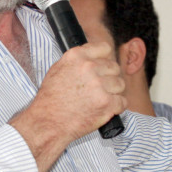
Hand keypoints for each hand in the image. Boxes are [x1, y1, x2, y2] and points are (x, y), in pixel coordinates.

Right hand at [10, 42, 126, 171]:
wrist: (48, 123)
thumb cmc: (51, 99)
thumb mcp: (58, 69)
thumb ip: (78, 60)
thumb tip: (93, 56)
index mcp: (76, 56)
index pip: (105, 48)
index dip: (105, 59)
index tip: (102, 68)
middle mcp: (89, 67)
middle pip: (114, 67)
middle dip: (109, 78)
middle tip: (99, 89)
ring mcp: (99, 85)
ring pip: (120, 84)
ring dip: (113, 92)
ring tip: (100, 100)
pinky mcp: (107, 103)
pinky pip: (123, 101)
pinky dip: (117, 107)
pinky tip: (105, 109)